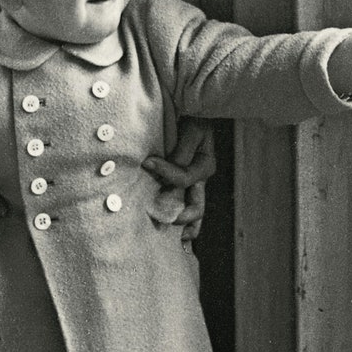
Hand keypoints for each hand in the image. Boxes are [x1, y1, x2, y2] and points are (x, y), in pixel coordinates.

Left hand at [143, 117, 216, 241]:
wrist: (196, 108)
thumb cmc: (194, 117)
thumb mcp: (192, 131)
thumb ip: (181, 153)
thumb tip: (163, 171)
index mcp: (205, 167)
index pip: (183, 178)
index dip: (165, 172)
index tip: (146, 162)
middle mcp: (201, 179)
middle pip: (195, 209)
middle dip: (179, 219)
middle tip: (159, 220)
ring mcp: (194, 183)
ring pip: (193, 213)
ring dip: (183, 227)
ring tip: (173, 243)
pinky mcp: (185, 182)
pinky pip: (186, 205)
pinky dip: (182, 221)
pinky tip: (176, 237)